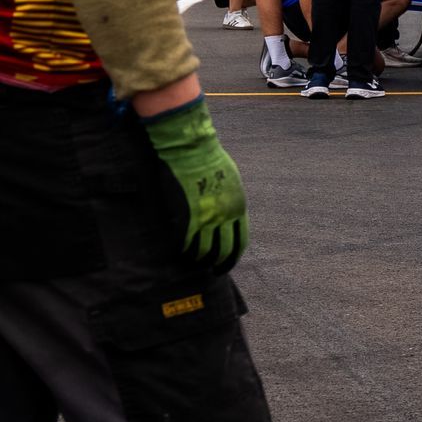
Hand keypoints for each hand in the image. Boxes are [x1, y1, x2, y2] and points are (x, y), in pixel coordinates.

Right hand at [142, 96, 247, 272]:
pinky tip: (180, 252)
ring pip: (203, 251)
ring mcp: (205, 218)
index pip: (240, 242)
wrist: (193, 150)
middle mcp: (225, 217)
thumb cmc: (213, 161)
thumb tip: (230, 215)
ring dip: (198, 260)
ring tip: (193, 263)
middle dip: (217, 265)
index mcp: (239, 208)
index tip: (225, 265)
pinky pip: (186, 242)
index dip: (233, 257)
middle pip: (223, 252)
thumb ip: (232, 201)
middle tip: (210, 271)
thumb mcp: (233, 183)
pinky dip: (184, 250)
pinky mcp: (186, 216)